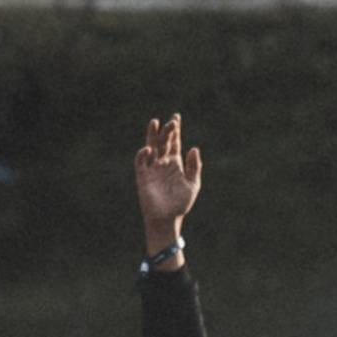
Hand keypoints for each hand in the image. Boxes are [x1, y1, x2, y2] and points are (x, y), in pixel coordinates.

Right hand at [136, 113, 200, 251]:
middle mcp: (162, 162)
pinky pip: (141, 161)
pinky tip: (150, 150)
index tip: (176, 117)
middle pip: (163, 141)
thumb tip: (194, 148)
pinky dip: (143, 154)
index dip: (175, 129)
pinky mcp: (143, 176)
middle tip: (172, 122)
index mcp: (175, 163)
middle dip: (167, 130)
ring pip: (151, 146)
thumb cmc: (180, 204)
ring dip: (152, 135)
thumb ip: (195, 167)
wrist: (167, 219)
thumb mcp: (192, 184)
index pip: (174, 142)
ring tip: (155, 123)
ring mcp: (152, 168)